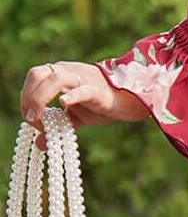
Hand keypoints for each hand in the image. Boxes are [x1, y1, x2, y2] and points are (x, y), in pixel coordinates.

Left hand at [20, 61, 151, 149]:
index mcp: (60, 74)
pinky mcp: (99, 91)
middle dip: (28, 97)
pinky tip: (64, 103)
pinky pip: (83, 90)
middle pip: (38, 73)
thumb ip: (57, 127)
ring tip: (39, 119)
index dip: (26, 98)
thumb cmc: (102, 104)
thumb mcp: (75, 117)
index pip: (34, 78)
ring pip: (55, 78)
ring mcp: (84, 79)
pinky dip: (72, 95)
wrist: (132, 100)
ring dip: (40, 98)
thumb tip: (40, 144)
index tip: (31, 120)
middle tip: (32, 119)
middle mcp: (69, 71)